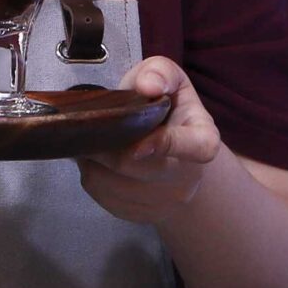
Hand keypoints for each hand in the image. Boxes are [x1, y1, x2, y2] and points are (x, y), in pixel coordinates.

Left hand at [76, 56, 219, 224]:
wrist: (170, 147)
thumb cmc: (167, 108)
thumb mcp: (169, 79)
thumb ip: (160, 73)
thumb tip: (149, 84)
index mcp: (202, 138)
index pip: (196, 148)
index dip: (167, 145)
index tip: (138, 144)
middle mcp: (188, 177)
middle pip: (140, 169)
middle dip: (107, 148)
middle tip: (85, 129)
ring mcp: (166, 201)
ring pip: (117, 186)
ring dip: (95, 163)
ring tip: (90, 141)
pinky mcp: (141, 214)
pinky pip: (106, 199)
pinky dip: (93, 177)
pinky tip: (95, 160)